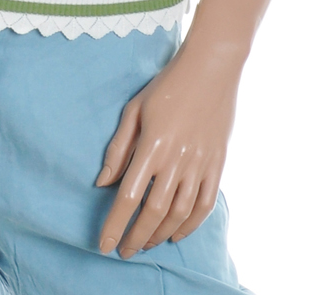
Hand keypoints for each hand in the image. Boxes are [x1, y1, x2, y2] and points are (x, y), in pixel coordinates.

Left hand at [94, 38, 242, 256]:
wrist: (210, 69)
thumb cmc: (166, 85)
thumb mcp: (134, 110)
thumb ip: (118, 148)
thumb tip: (102, 183)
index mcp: (152, 146)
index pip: (129, 197)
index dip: (115, 224)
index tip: (103, 244)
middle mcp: (177, 160)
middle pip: (154, 212)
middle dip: (136, 238)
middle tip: (123, 251)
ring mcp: (200, 165)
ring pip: (179, 214)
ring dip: (160, 234)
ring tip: (146, 243)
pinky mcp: (217, 165)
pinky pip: (205, 205)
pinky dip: (191, 225)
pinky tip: (176, 234)